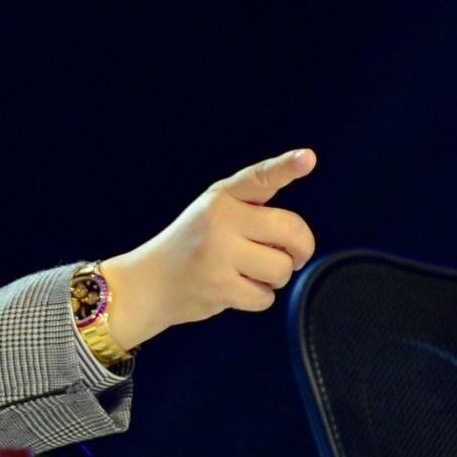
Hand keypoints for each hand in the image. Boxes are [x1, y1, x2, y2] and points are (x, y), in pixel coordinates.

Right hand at [102, 149, 316, 348]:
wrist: (149, 282)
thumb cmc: (191, 247)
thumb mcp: (212, 213)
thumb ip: (251, 211)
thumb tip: (297, 234)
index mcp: (221, 197)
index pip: (259, 177)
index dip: (286, 166)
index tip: (307, 158)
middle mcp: (220, 220)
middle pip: (291, 230)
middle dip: (301, 249)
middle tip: (292, 256)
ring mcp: (219, 253)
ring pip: (282, 268)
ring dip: (275, 278)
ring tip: (249, 273)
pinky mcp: (219, 286)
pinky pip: (266, 297)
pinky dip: (258, 298)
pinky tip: (236, 289)